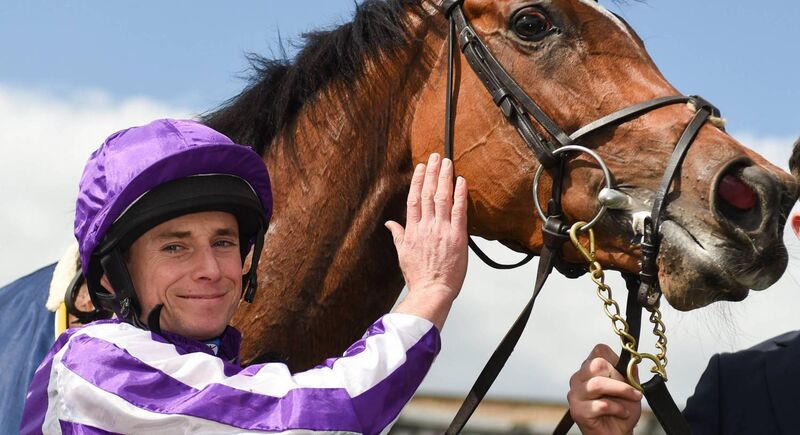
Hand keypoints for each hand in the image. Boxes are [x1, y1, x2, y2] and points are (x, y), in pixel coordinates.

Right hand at [387, 153, 467, 329]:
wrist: (432, 291)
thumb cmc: (418, 276)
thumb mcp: (402, 254)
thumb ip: (397, 235)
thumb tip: (389, 223)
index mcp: (412, 230)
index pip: (414, 199)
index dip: (418, 180)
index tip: (421, 167)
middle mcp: (426, 226)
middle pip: (428, 193)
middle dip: (432, 173)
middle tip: (436, 156)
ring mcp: (441, 229)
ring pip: (442, 197)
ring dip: (445, 178)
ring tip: (447, 162)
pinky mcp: (456, 236)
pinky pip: (459, 210)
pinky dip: (460, 194)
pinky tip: (462, 181)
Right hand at [567, 344, 642, 434]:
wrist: (617, 433)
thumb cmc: (621, 410)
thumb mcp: (631, 388)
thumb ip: (630, 372)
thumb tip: (632, 359)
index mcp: (589, 369)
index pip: (599, 350)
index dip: (616, 360)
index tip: (626, 374)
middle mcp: (578, 378)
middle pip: (597, 364)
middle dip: (619, 378)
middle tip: (631, 391)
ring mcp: (575, 394)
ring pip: (597, 384)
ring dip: (621, 392)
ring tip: (632, 400)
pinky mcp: (577, 411)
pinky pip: (600, 404)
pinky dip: (617, 409)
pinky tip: (622, 413)